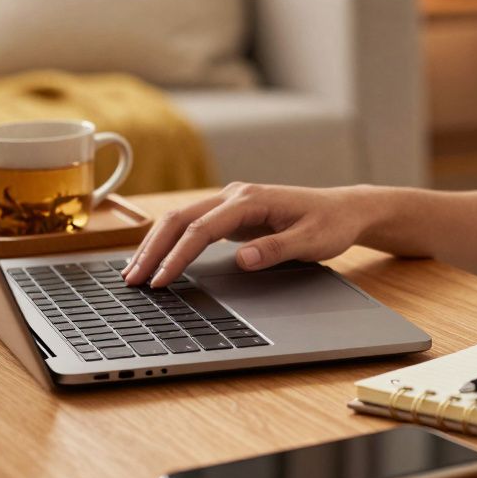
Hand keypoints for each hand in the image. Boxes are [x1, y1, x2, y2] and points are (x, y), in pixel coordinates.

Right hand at [122, 183, 376, 286]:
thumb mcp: (310, 241)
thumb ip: (276, 250)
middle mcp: (235, 196)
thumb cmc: (330, 224)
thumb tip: (242, 259)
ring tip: (134, 273)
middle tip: (133, 280)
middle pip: (180, 219)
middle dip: (153, 249)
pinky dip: (171, 242)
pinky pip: (193, 225)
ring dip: (156, 245)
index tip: (162, 281)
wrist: (343, 210)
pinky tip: (158, 260)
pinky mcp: (232, 214)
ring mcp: (231, 203)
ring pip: (181, 219)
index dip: (178, 256)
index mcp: (251, 200)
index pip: (202, 229)